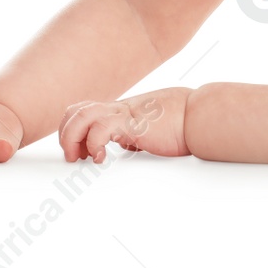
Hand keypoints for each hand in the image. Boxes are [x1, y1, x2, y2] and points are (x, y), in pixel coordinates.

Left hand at [59, 87, 190, 161]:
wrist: (201, 116)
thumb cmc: (184, 122)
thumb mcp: (153, 127)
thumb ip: (137, 133)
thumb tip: (130, 144)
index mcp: (123, 110)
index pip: (86, 110)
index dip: (74, 129)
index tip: (79, 152)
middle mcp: (120, 109)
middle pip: (76, 110)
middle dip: (67, 135)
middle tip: (74, 156)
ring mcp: (125, 114)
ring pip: (81, 115)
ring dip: (73, 138)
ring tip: (80, 157)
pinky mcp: (133, 123)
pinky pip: (100, 128)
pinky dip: (93, 144)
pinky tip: (102, 158)